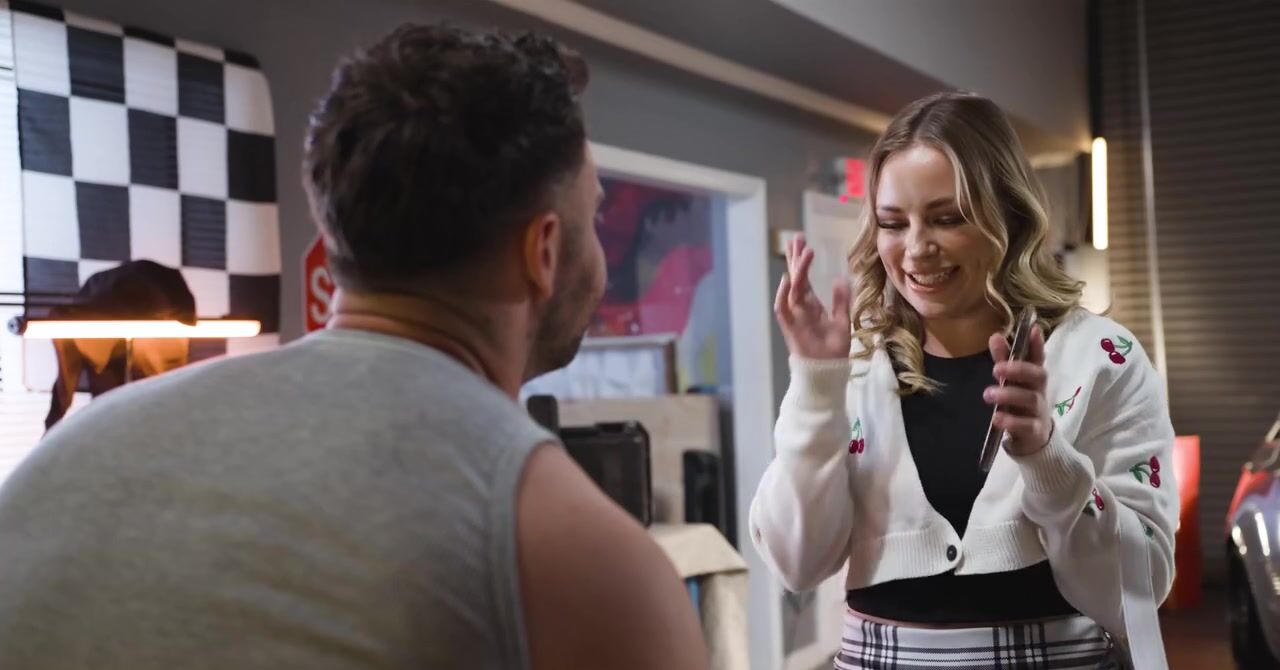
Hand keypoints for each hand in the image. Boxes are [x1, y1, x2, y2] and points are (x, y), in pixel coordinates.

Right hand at [774, 236, 851, 359]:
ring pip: (791, 288)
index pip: (804, 278)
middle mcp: (801, 307)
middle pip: (795, 278)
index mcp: (812, 305)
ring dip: (794, 270)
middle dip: (795, 258)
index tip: (804, 244)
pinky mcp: (791, 327)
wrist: (828, 370)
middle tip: (796, 237)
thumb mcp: (842, 320)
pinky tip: (788, 279)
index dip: (803, 262)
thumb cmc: (834, 349)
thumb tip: (839, 278)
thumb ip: (841, 300)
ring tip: (798, 252)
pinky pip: (783, 309)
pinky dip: (784, 295)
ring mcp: (795, 316)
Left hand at [985, 325, 1052, 455]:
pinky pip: (1027, 425)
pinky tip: (996, 418)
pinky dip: (1011, 421)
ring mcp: (1039, 411)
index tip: (1034, 329)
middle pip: (1038, 375)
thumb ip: (1003, 361)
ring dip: (1009, 394)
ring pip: (1031, 399)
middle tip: (997, 369)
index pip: (1037, 358)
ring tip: (988, 394)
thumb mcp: (1011, 383)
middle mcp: (1039, 391)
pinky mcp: (1035, 431)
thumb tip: (995, 336)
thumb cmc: (1019, 404)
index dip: (1037, 344)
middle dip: (1019, 369)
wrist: (1032, 439)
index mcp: (1033, 378)